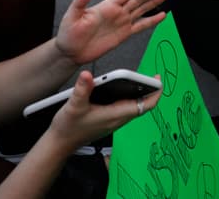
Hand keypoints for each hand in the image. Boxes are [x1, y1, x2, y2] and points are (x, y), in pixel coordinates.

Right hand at [47, 70, 162, 150]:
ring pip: (134, 107)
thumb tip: (87, 75)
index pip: (145, 105)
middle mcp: (118, 119)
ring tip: (141, 80)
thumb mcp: (73, 106)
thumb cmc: (67, 128)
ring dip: (140, 95)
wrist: (60, 144)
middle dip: (149, 90)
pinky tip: (122, 90)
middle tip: (152, 76)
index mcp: (115, 115)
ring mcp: (114, 121)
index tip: (158, 79)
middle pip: (143, 105)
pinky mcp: (109, 121)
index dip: (155, 93)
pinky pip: (125, 109)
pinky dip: (129, 99)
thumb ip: (81, 89)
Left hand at [54, 0, 169, 64]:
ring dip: (154, 1)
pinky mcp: (124, 34)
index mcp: (107, 6)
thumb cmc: (68, 34)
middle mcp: (117, 12)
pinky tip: (161, 16)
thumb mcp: (71, 16)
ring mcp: (121, 22)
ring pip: (142, 9)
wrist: (70, 53)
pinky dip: (152, 21)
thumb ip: (80, 2)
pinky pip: (141, 26)